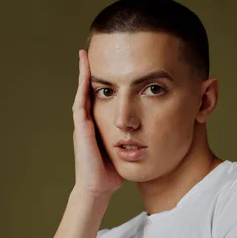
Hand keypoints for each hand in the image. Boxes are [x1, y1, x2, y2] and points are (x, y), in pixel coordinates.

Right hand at [72, 50, 123, 198]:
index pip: (101, 98)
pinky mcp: (81, 128)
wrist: (98, 188)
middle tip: (94, 49)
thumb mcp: (126, 150)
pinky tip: (85, 72)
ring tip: (85, 54)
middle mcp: (89, 121)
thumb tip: (155, 133)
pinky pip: (81, 102)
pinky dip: (82, 86)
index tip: (112, 65)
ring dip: (84, 73)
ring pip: (83, 92)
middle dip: (92, 71)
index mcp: (99, 125)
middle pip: (90, 91)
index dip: (106, 82)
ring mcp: (83, 124)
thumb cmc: (112, 173)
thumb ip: (134, 139)